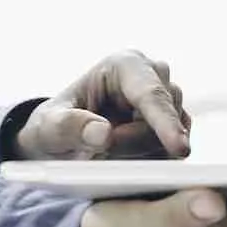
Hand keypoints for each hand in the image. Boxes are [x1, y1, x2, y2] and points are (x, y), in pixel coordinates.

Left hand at [16, 50, 189, 160]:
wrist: (62, 139)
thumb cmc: (54, 127)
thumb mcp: (47, 127)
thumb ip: (68, 127)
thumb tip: (104, 133)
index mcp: (126, 65)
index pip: (151, 95)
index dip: (166, 123)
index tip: (179, 149)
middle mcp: (155, 77)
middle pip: (165, 119)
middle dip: (134, 144)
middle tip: (98, 153)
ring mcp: (170, 101)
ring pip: (172, 138)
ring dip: (141, 155)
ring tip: (106, 152)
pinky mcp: (176, 126)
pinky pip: (173, 152)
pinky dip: (150, 162)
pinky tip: (125, 159)